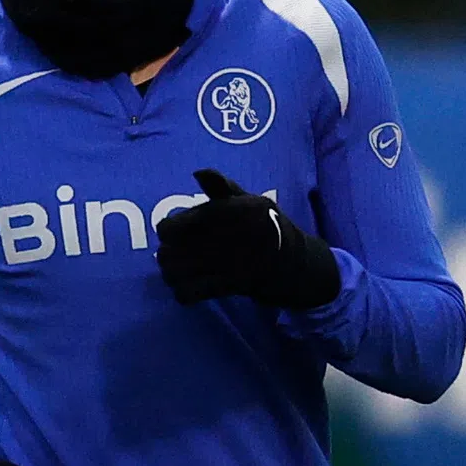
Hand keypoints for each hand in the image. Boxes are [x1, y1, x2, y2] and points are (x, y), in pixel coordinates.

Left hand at [156, 169, 340, 309]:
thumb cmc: (270, 227)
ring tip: (178, 273)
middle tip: (174, 257)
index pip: (172, 227)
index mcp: (223, 211)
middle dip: (168, 256)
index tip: (174, 235)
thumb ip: (222, 187)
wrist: (298, 262)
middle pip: (169, 252)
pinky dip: (184, 293)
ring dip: (172, 274)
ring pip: (176, 273)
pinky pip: (191, 293)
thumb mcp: (251, 200)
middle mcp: (221, 234)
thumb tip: (198, 172)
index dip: (168, 231)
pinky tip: (189, 290)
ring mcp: (226, 261)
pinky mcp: (231, 285)